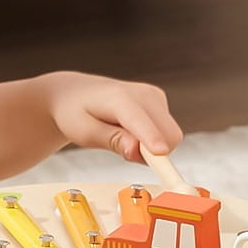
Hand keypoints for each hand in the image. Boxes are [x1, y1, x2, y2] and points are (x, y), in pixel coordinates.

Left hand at [42, 71, 182, 165]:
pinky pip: (167, 132)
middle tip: (123, 150)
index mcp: (120, 98)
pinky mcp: (159, 101)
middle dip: (153, 154)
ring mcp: (155, 95)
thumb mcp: (85, 132)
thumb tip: (136, 151)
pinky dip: (153, 139)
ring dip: (152, 147)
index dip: (153, 140)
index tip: (161, 154)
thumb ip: (112, 141)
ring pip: (172, 136)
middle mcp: (144, 93)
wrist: (75, 93)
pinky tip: (130, 130)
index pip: (142, 123)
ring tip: (121, 136)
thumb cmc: (76, 113)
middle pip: (170, 135)